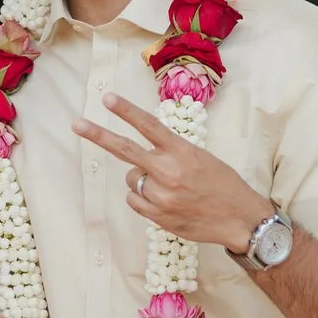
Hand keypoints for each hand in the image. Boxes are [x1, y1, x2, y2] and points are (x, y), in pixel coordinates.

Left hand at [73, 92, 270, 253]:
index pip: (148, 125)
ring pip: (132, 179)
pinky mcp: (158, 216)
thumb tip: (140, 159)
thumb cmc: (223, 184)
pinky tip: (164, 201)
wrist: (240, 219)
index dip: (126, 111)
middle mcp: (168, 171)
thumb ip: (170, 154)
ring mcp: (161, 195)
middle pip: (125, 150)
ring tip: (169, 186)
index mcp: (182, 151)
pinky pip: (134, 201)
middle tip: (77, 124)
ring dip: (142, 179)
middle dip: (98, 135)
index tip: (107, 98)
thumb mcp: (200, 158)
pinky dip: (143, 198)